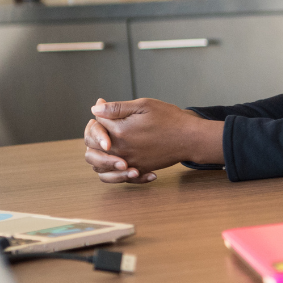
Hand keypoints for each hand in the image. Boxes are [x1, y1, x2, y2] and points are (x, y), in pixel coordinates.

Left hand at [84, 97, 222, 181]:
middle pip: (92, 146)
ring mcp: (129, 162)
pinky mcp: (138, 170)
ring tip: (107, 145)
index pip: (96, 124)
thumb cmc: (169, 119)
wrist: (190, 138)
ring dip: (99, 155)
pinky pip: (117, 177)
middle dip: (95, 135)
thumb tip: (95, 110)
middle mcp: (121, 150)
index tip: (104, 107)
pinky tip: (121, 159)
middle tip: (104, 126)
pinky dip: (115, 171)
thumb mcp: (144, 105)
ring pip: (100, 166)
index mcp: (120, 131)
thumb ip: (117, 108)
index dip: (99, 115)